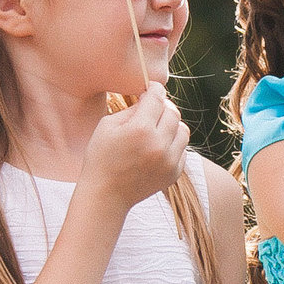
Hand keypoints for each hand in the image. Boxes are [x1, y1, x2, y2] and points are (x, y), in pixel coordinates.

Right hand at [80, 83, 189, 209]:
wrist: (106, 195)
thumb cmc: (101, 157)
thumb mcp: (107, 126)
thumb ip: (131, 109)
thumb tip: (149, 99)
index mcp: (140, 129)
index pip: (157, 98)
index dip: (154, 89)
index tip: (151, 88)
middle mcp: (159, 144)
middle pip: (173, 112)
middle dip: (163, 106)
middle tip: (152, 109)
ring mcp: (169, 160)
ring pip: (183, 130)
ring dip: (171, 125)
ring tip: (156, 129)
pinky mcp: (174, 173)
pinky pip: (182, 149)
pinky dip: (172, 144)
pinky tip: (156, 148)